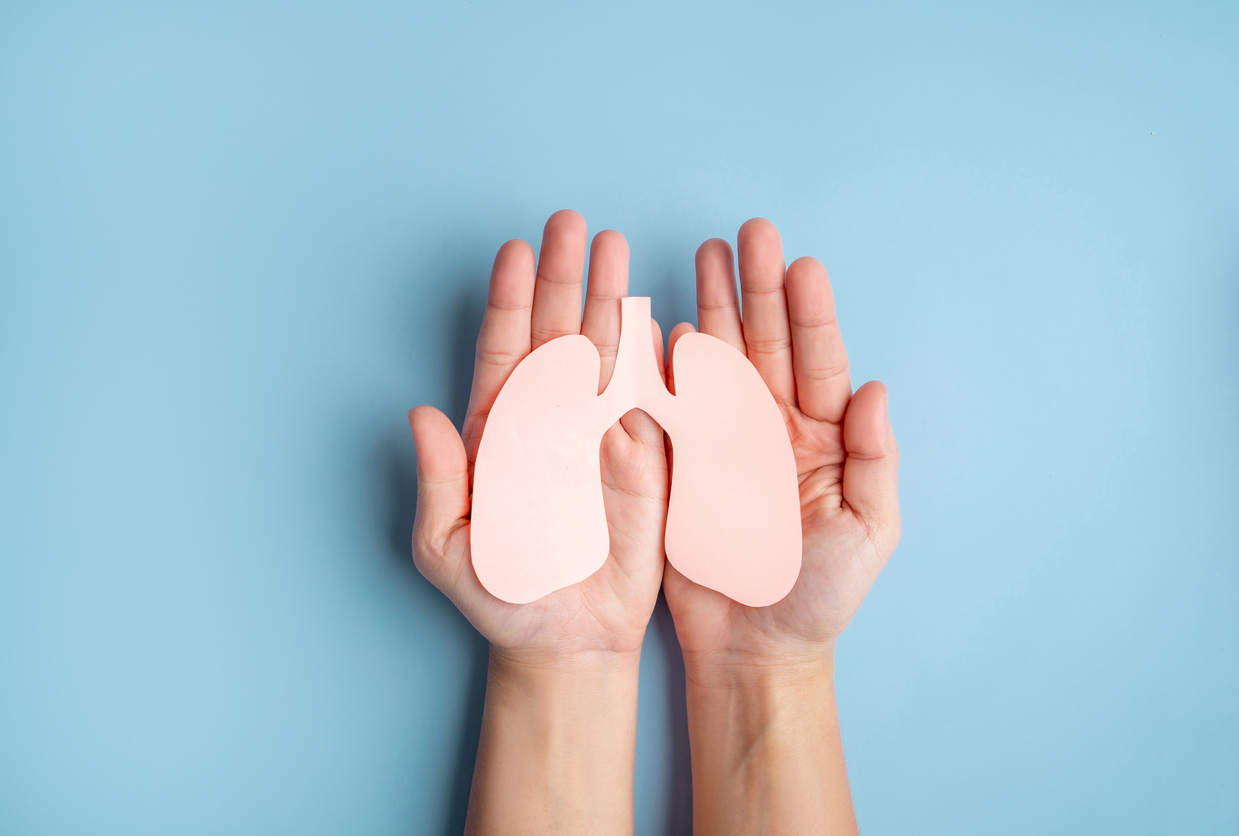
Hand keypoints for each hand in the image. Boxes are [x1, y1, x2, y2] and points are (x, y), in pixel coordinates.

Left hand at [408, 209, 668, 666]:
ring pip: (606, 353)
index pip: (505, 350)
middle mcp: (550, 420)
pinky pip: (652, 400)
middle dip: (563, 276)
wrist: (569, 640)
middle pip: (556, 333)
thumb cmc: (502, 595)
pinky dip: (656, 359)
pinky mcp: (645, 460)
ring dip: (611, 300)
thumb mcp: (450, 547)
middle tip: (571, 224)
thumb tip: (419, 415)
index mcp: (500, 432)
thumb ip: (440, 483)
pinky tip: (658, 317)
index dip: (509, 300)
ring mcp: (600, 435)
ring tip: (617, 249)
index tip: (515, 250)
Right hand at [664, 217, 900, 669]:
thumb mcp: (868, 531)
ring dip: (712, 307)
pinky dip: (665, 365)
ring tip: (706, 254)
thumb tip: (876, 388)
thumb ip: (875, 460)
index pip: (818, 361)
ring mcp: (724, 439)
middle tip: (750, 234)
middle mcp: (773, 426)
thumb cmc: (820, 594)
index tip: (802, 265)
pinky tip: (661, 324)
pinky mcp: (682, 461)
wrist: (754, 647)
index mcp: (823, 437)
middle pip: (766, 342)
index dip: (811, 313)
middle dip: (757, 288)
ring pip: (718, 359)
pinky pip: (673, 404)